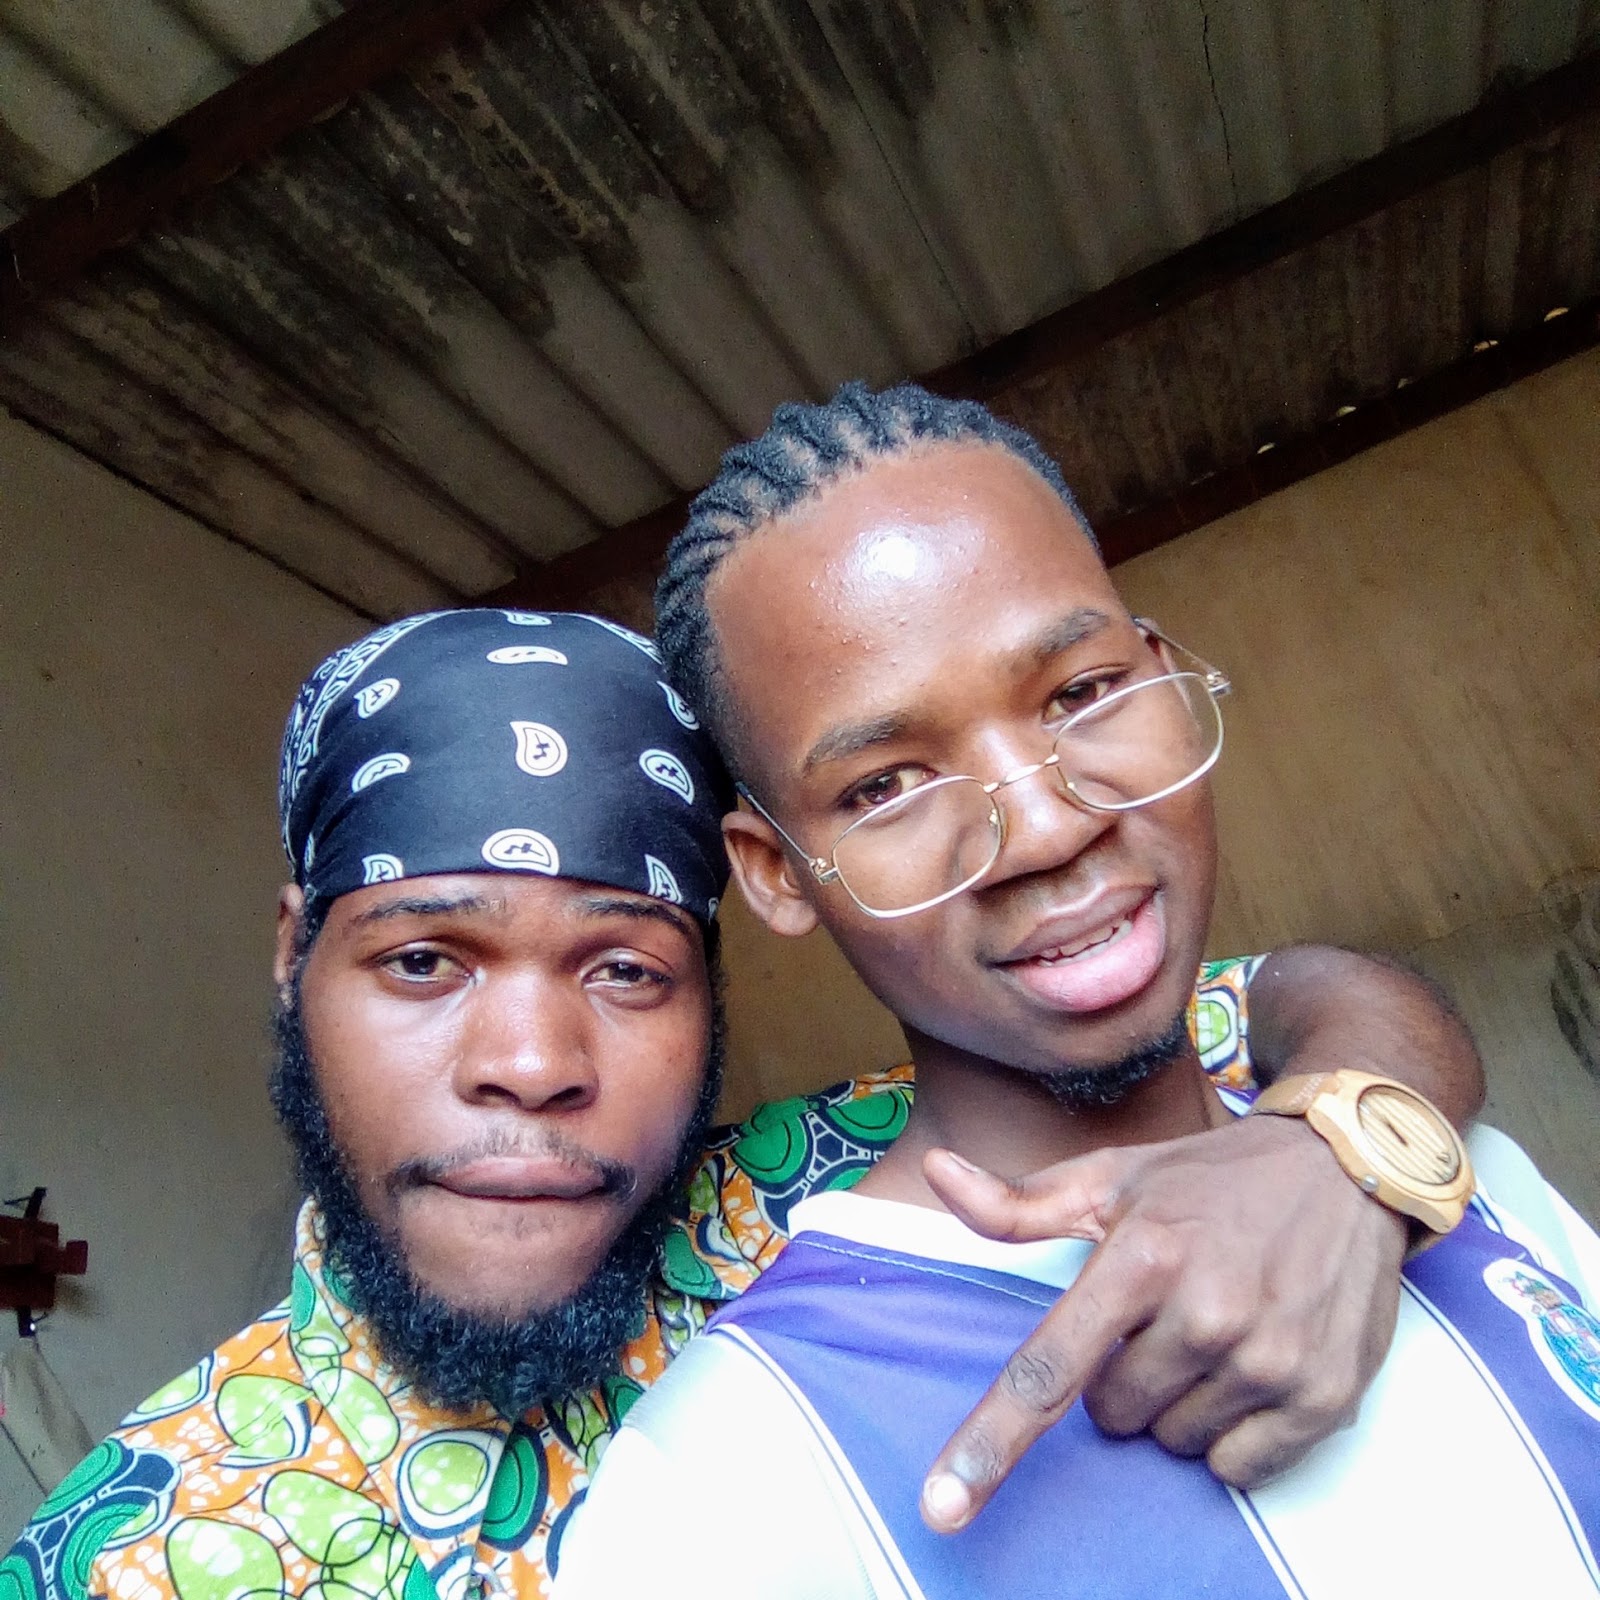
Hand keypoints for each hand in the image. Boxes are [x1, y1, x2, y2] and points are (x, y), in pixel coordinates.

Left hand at [916, 1114, 1405, 1531]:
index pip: (1049, 1370)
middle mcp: (1207, 1313)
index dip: (989, 1445)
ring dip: (1179, 1401)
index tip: (941, 1506)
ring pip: (1173, 1442)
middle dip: (1123, 1377)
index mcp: (1143, 1257)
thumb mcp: (1112, 1176)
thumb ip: (1018, 1203)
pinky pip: (1237, 1468)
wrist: (1346, 1169)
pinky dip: (1232, 1431)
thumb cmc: (1212, 1178)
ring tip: (1216, 1328)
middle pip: (1112, 1416)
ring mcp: (1269, 1361)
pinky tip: (1253, 1363)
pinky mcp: (1323, 1397)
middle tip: (1163, 1315)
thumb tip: (937, 1171)